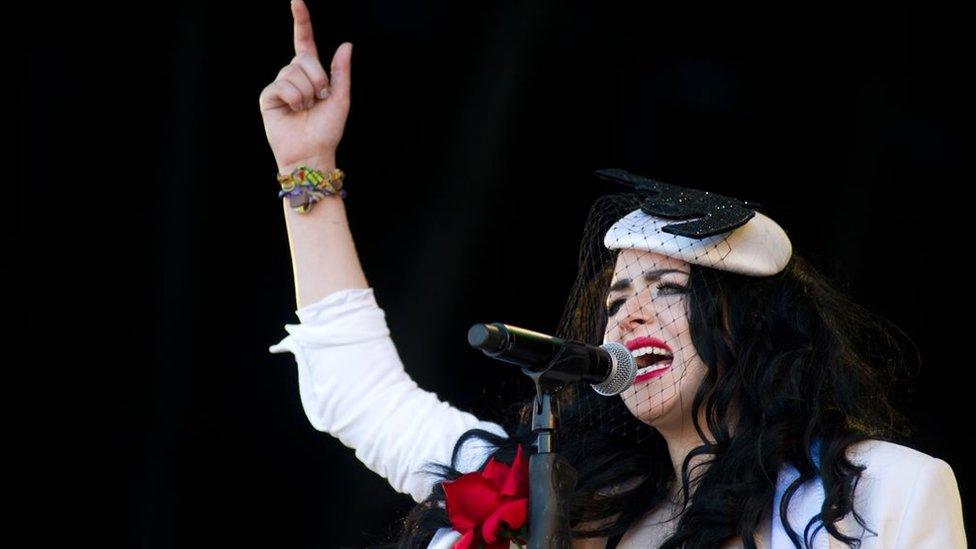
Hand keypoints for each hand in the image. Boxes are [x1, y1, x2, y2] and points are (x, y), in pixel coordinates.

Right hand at [258, 0, 351, 173]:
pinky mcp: (268, 96)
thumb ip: (341, 71)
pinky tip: (294, 110)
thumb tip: (346, 44)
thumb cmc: (327, 130)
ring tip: (306, 109)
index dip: (301, 21)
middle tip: (318, 99)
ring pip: (293, 72)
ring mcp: (279, 85)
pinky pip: (282, 85)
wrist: (312, 153)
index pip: (304, 42)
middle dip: (317, 78)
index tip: (296, 1)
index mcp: (311, 74)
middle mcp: (293, 76)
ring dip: (306, 92)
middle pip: (304, 58)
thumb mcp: (341, 98)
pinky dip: (294, 98)